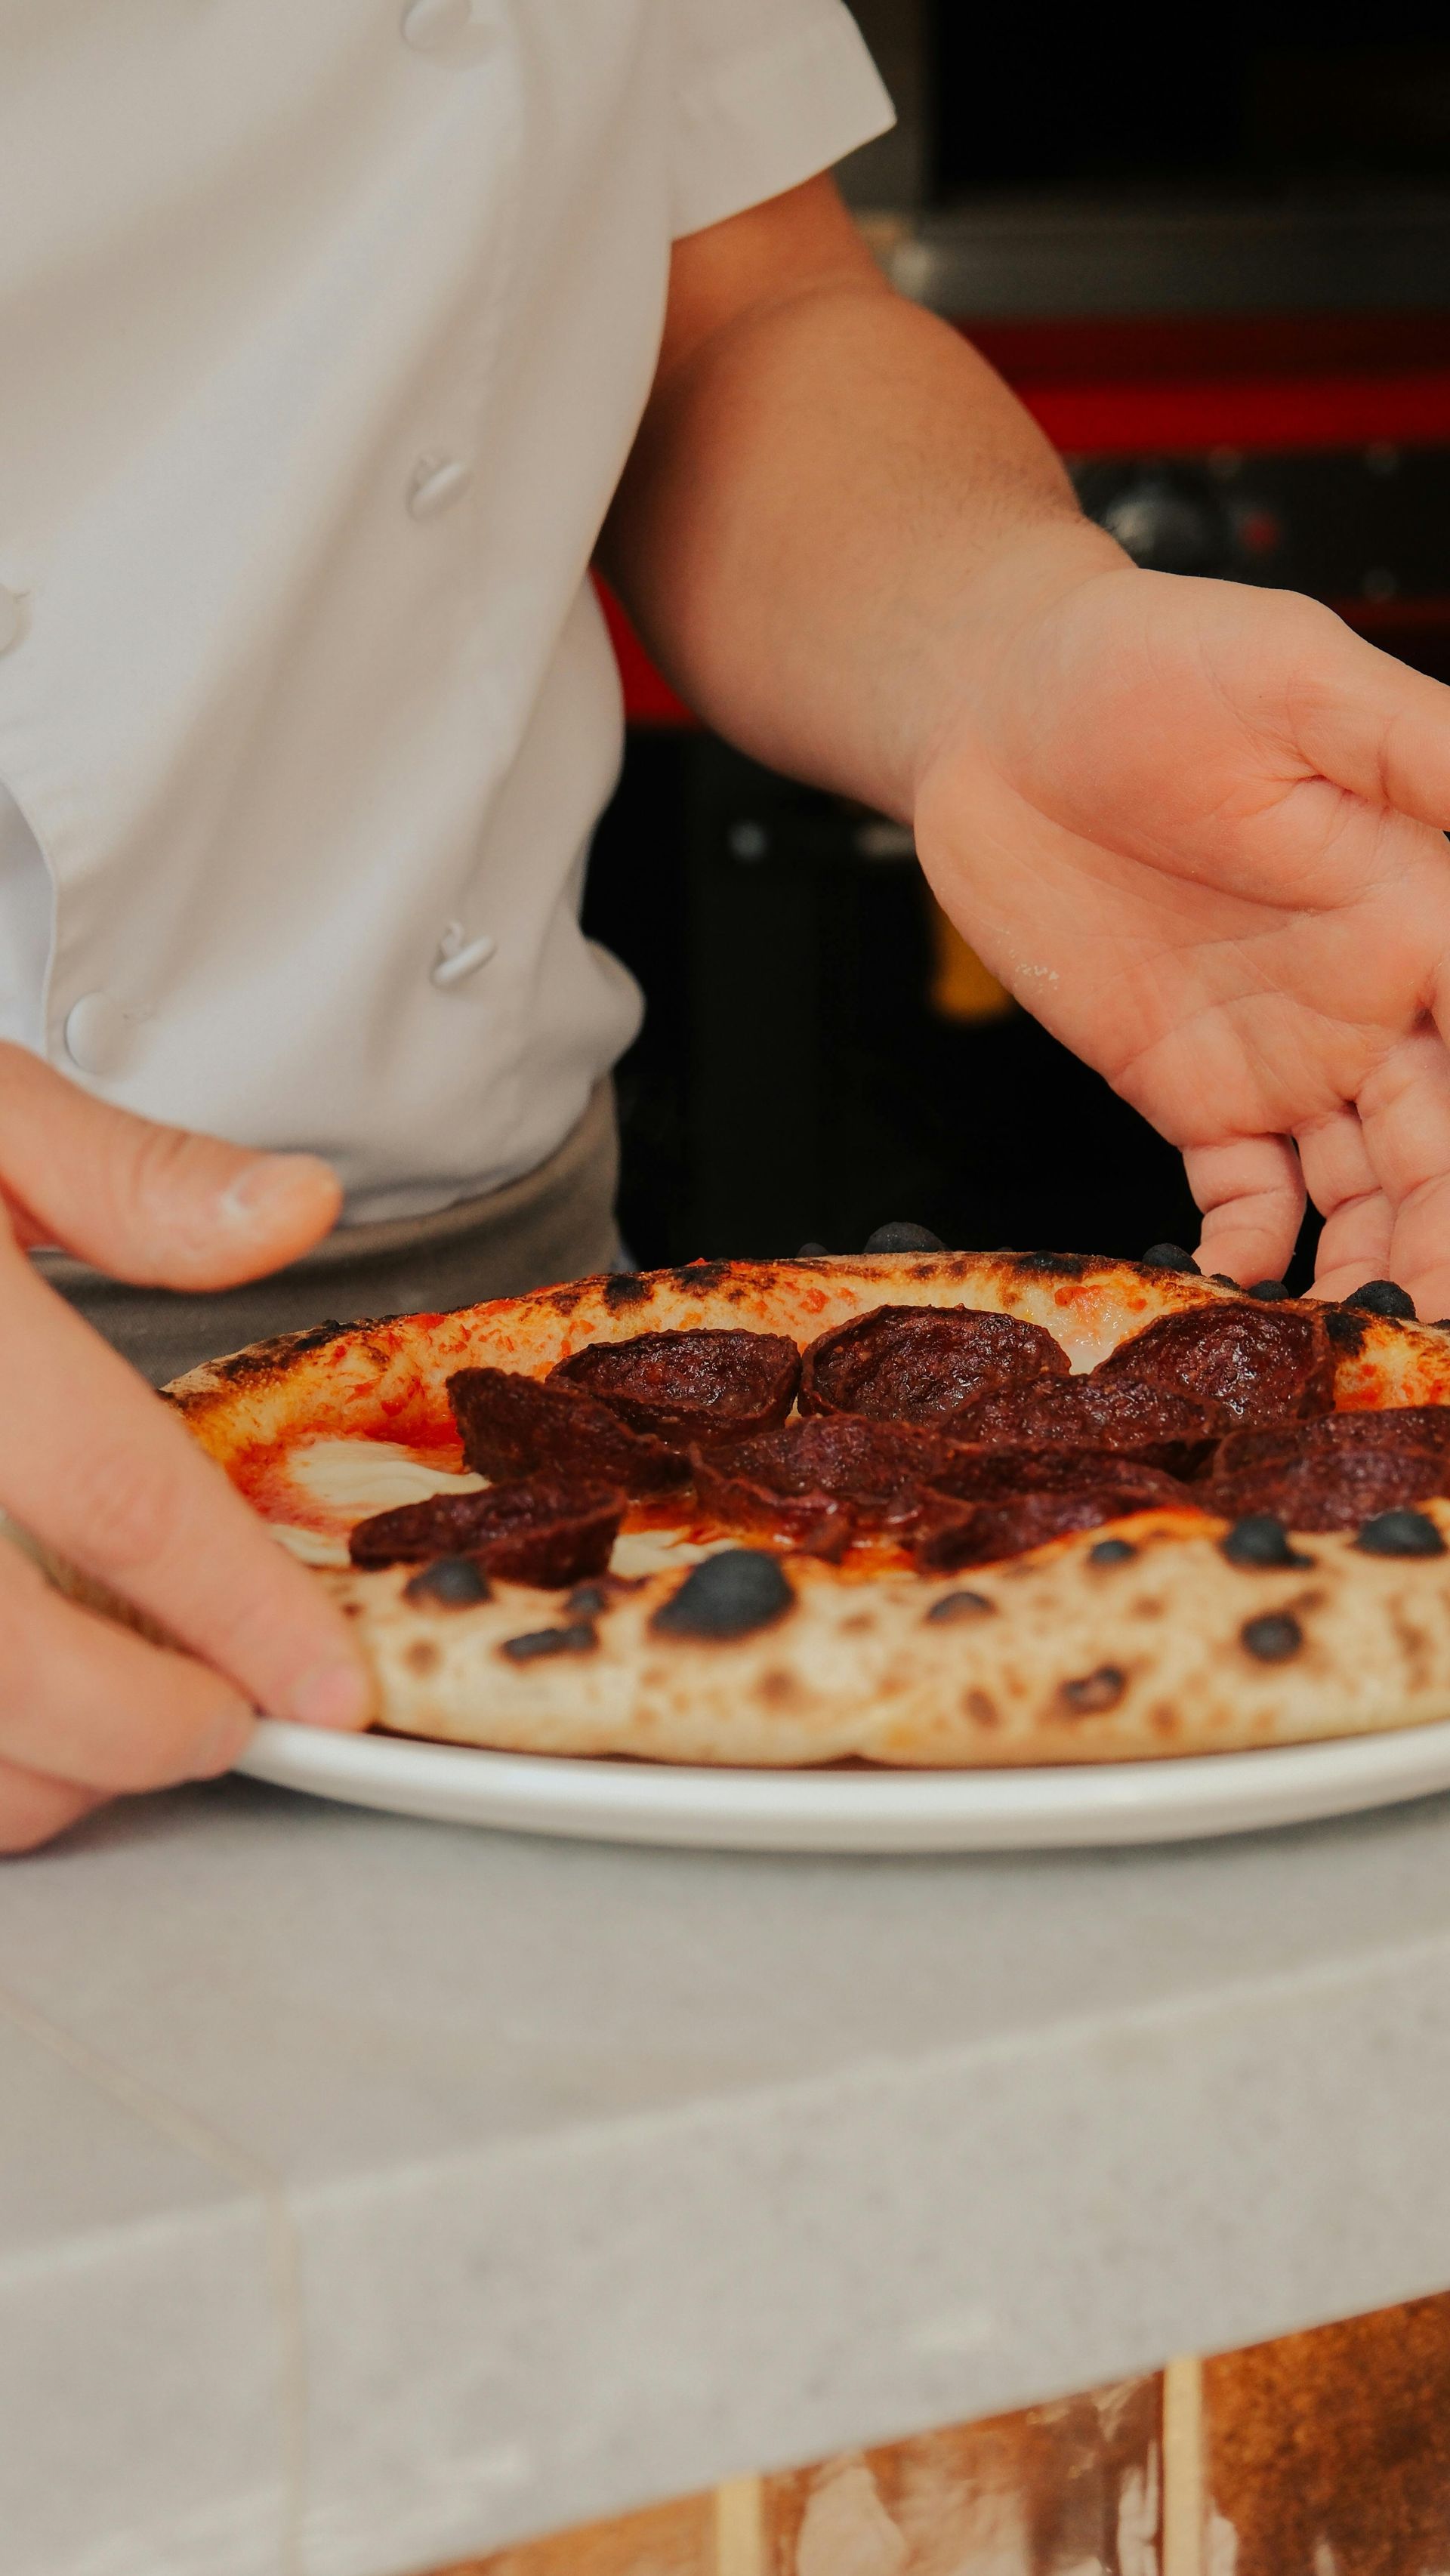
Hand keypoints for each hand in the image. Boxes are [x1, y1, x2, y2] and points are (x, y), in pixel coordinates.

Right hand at [0, 1044, 371, 1850]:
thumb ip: (132, 1179)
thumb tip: (294, 1210)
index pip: (114, 1493)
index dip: (237, 1609)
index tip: (323, 1680)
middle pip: (10, 1662)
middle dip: (143, 1728)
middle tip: (228, 1720)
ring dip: (43, 1771)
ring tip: (126, 1734)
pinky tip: (21, 1730)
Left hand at [913, 537, 1449, 1313]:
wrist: (988, 708)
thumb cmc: (1146, 664)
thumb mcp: (1302, 685)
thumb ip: (1433, 759)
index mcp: (1429, 907)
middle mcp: (1380, 1000)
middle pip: (1447, 1148)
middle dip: (1443, 1241)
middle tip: (1419, 1327)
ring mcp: (1288, 1056)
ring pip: (1368, 1195)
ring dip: (1373, 1269)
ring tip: (1348, 1338)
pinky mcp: (1191, 1093)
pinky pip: (1248, 1202)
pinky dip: (1255, 1259)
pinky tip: (1246, 1301)